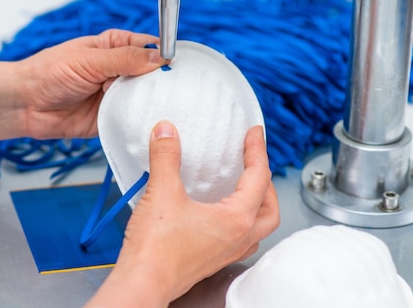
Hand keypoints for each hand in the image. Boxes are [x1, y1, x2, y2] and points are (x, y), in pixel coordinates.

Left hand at [15, 29, 167, 138]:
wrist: (26, 104)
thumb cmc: (49, 72)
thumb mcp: (89, 60)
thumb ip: (124, 59)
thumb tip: (159, 57)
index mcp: (117, 47)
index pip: (151, 48)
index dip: (166, 56)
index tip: (177, 68)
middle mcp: (120, 70)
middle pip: (153, 76)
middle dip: (161, 84)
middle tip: (171, 91)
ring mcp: (117, 95)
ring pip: (145, 99)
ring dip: (150, 103)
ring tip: (159, 107)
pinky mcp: (112, 118)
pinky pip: (131, 120)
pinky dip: (137, 121)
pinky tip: (145, 123)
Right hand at [86, 122, 279, 307]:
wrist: (144, 282)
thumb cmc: (156, 250)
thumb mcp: (161, 192)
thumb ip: (166, 157)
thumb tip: (167, 132)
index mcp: (236, 219)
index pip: (259, 178)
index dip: (257, 150)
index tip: (254, 133)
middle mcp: (238, 238)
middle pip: (269, 207)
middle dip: (265, 180)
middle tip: (253, 161)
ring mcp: (227, 251)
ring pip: (258, 226)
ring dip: (257, 204)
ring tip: (243, 186)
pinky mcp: (212, 259)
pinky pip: (240, 238)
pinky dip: (239, 220)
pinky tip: (219, 212)